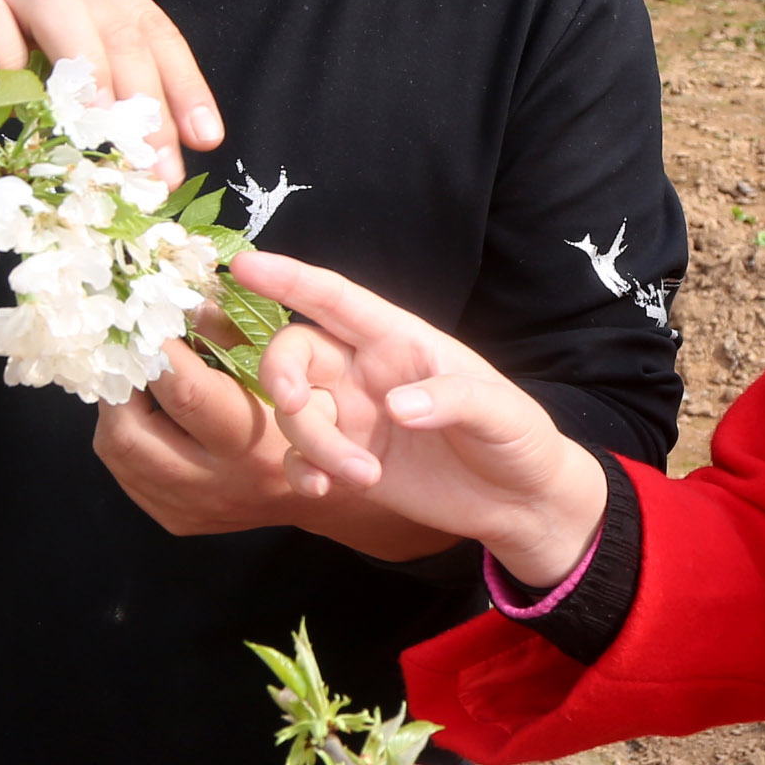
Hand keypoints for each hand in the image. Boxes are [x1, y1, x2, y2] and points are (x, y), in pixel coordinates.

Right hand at [0, 0, 221, 185]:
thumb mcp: (48, 74)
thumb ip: (94, 103)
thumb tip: (146, 172)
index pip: (154, 33)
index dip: (184, 86)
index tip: (205, 140)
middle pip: (120, 28)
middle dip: (143, 100)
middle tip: (151, 166)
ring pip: (64, 10)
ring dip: (87, 70)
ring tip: (101, 125)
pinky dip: (6, 61)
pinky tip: (14, 102)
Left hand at [91, 338, 454, 563]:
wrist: (340, 493)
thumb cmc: (328, 416)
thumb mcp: (305, 372)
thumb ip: (246, 335)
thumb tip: (194, 295)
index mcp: (251, 443)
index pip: (183, 389)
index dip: (155, 346)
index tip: (144, 314)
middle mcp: (218, 483)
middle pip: (130, 428)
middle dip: (119, 379)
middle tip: (121, 344)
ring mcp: (194, 507)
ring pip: (119, 454)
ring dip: (114, 407)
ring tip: (126, 371)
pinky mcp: (180, 519)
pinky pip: (128, 476)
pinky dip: (125, 437)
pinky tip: (140, 410)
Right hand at [233, 249, 608, 585]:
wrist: (519, 501)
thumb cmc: (516, 437)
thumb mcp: (501, 412)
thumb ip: (452, 399)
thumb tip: (396, 406)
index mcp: (399, 339)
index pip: (336, 299)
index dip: (289, 278)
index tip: (244, 264)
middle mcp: (366, 371)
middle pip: (296, 352)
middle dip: (282, 372)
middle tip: (296, 402)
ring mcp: (353, 416)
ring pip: (296, 413)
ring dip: (314, 444)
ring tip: (364, 476)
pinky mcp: (347, 461)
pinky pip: (300, 458)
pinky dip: (302, 471)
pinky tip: (327, 490)